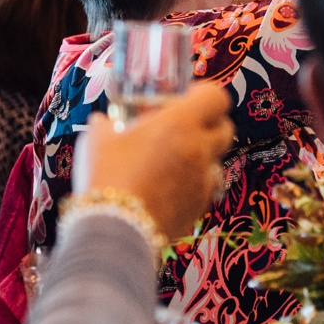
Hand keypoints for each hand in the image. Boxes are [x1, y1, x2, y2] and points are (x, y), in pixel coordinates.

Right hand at [72, 82, 233, 239]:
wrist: (113, 230)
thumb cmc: (106, 176)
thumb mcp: (98, 140)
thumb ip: (106, 125)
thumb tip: (103, 122)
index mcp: (179, 124)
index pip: (216, 97)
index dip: (205, 94)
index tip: (187, 97)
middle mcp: (199, 150)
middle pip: (225, 128)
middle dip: (209, 124)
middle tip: (184, 127)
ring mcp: (203, 182)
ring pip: (216, 160)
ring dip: (202, 156)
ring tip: (174, 160)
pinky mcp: (199, 207)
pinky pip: (205, 188)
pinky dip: (193, 183)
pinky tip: (168, 187)